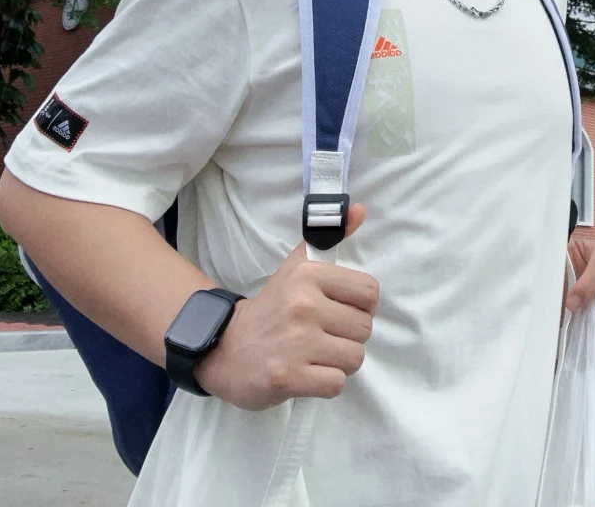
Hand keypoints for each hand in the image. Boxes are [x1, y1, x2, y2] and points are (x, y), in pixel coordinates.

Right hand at [196, 203, 377, 409]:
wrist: (224, 347)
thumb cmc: (272, 306)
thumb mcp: (297, 266)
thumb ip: (330, 238)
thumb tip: (361, 209)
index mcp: (309, 275)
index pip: (369, 293)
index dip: (360, 306)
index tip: (341, 310)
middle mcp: (304, 306)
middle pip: (364, 328)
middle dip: (349, 336)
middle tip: (324, 336)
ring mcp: (295, 343)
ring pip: (354, 358)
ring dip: (339, 362)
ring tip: (316, 355)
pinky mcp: (288, 377)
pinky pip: (336, 384)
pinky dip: (327, 383)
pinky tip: (309, 373)